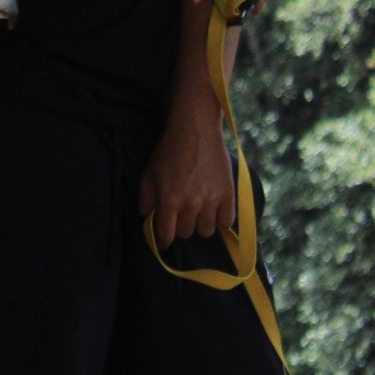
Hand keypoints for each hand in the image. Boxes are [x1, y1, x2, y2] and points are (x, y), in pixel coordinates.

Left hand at [139, 104, 235, 244]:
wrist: (195, 131)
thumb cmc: (168, 152)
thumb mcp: (149, 174)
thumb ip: (145, 199)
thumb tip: (146, 218)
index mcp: (169, 201)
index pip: (166, 235)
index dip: (162, 241)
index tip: (163, 242)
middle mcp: (191, 204)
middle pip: (186, 234)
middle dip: (180, 228)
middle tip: (180, 217)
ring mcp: (211, 200)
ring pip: (206, 231)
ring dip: (200, 225)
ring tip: (197, 213)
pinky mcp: (229, 195)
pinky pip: (227, 222)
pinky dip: (220, 221)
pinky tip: (214, 212)